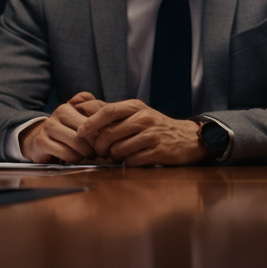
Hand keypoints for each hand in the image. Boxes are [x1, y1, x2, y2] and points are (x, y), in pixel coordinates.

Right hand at [19, 91, 106, 163]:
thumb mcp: (80, 119)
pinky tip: (75, 159)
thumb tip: (111, 112)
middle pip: (86, 131)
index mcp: (69, 107)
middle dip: (96, 144)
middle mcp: (57, 113)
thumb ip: (95, 110)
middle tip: (100, 152)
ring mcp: (47, 127)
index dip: (103, 133)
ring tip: (88, 155)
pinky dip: (74, 159)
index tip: (107, 141)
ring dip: (86, 153)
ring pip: (77, 142)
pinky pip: (65, 153)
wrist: (40, 143)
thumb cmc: (67, 132)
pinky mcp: (41, 142)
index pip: (93, 119)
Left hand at [75, 99, 205, 165]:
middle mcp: (145, 118)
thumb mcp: (137, 113)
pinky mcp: (158, 151)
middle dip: (100, 147)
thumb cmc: (156, 127)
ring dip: (115, 156)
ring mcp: (152, 135)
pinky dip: (129, 163)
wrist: (188, 138)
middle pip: (108, 134)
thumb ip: (111, 112)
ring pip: (118, 150)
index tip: (80, 133)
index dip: (90, 123)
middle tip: (103, 152)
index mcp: (136, 107)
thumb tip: (78, 104)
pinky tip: (136, 158)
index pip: (107, 111)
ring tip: (121, 154)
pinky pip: (131, 161)